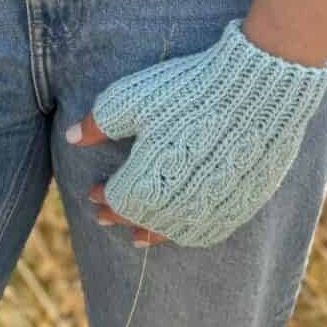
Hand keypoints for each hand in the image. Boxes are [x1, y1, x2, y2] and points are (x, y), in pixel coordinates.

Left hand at [65, 18, 326, 247]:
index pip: (116, 200)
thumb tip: (72, 139)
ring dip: (153, 233)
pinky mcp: (242, 204)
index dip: (102, 196)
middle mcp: (176, 208)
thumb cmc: (186, 90)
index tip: (93, 192)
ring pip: (174, 233)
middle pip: (142, 220)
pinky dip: (190, 232)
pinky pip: (210, 231)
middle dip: (122, 216)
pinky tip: (184, 228)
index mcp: (143, 186)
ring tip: (140, 237)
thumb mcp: (131, 99)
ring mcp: (211, 210)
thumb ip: (98, 124)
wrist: (254, 90)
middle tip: (105, 217)